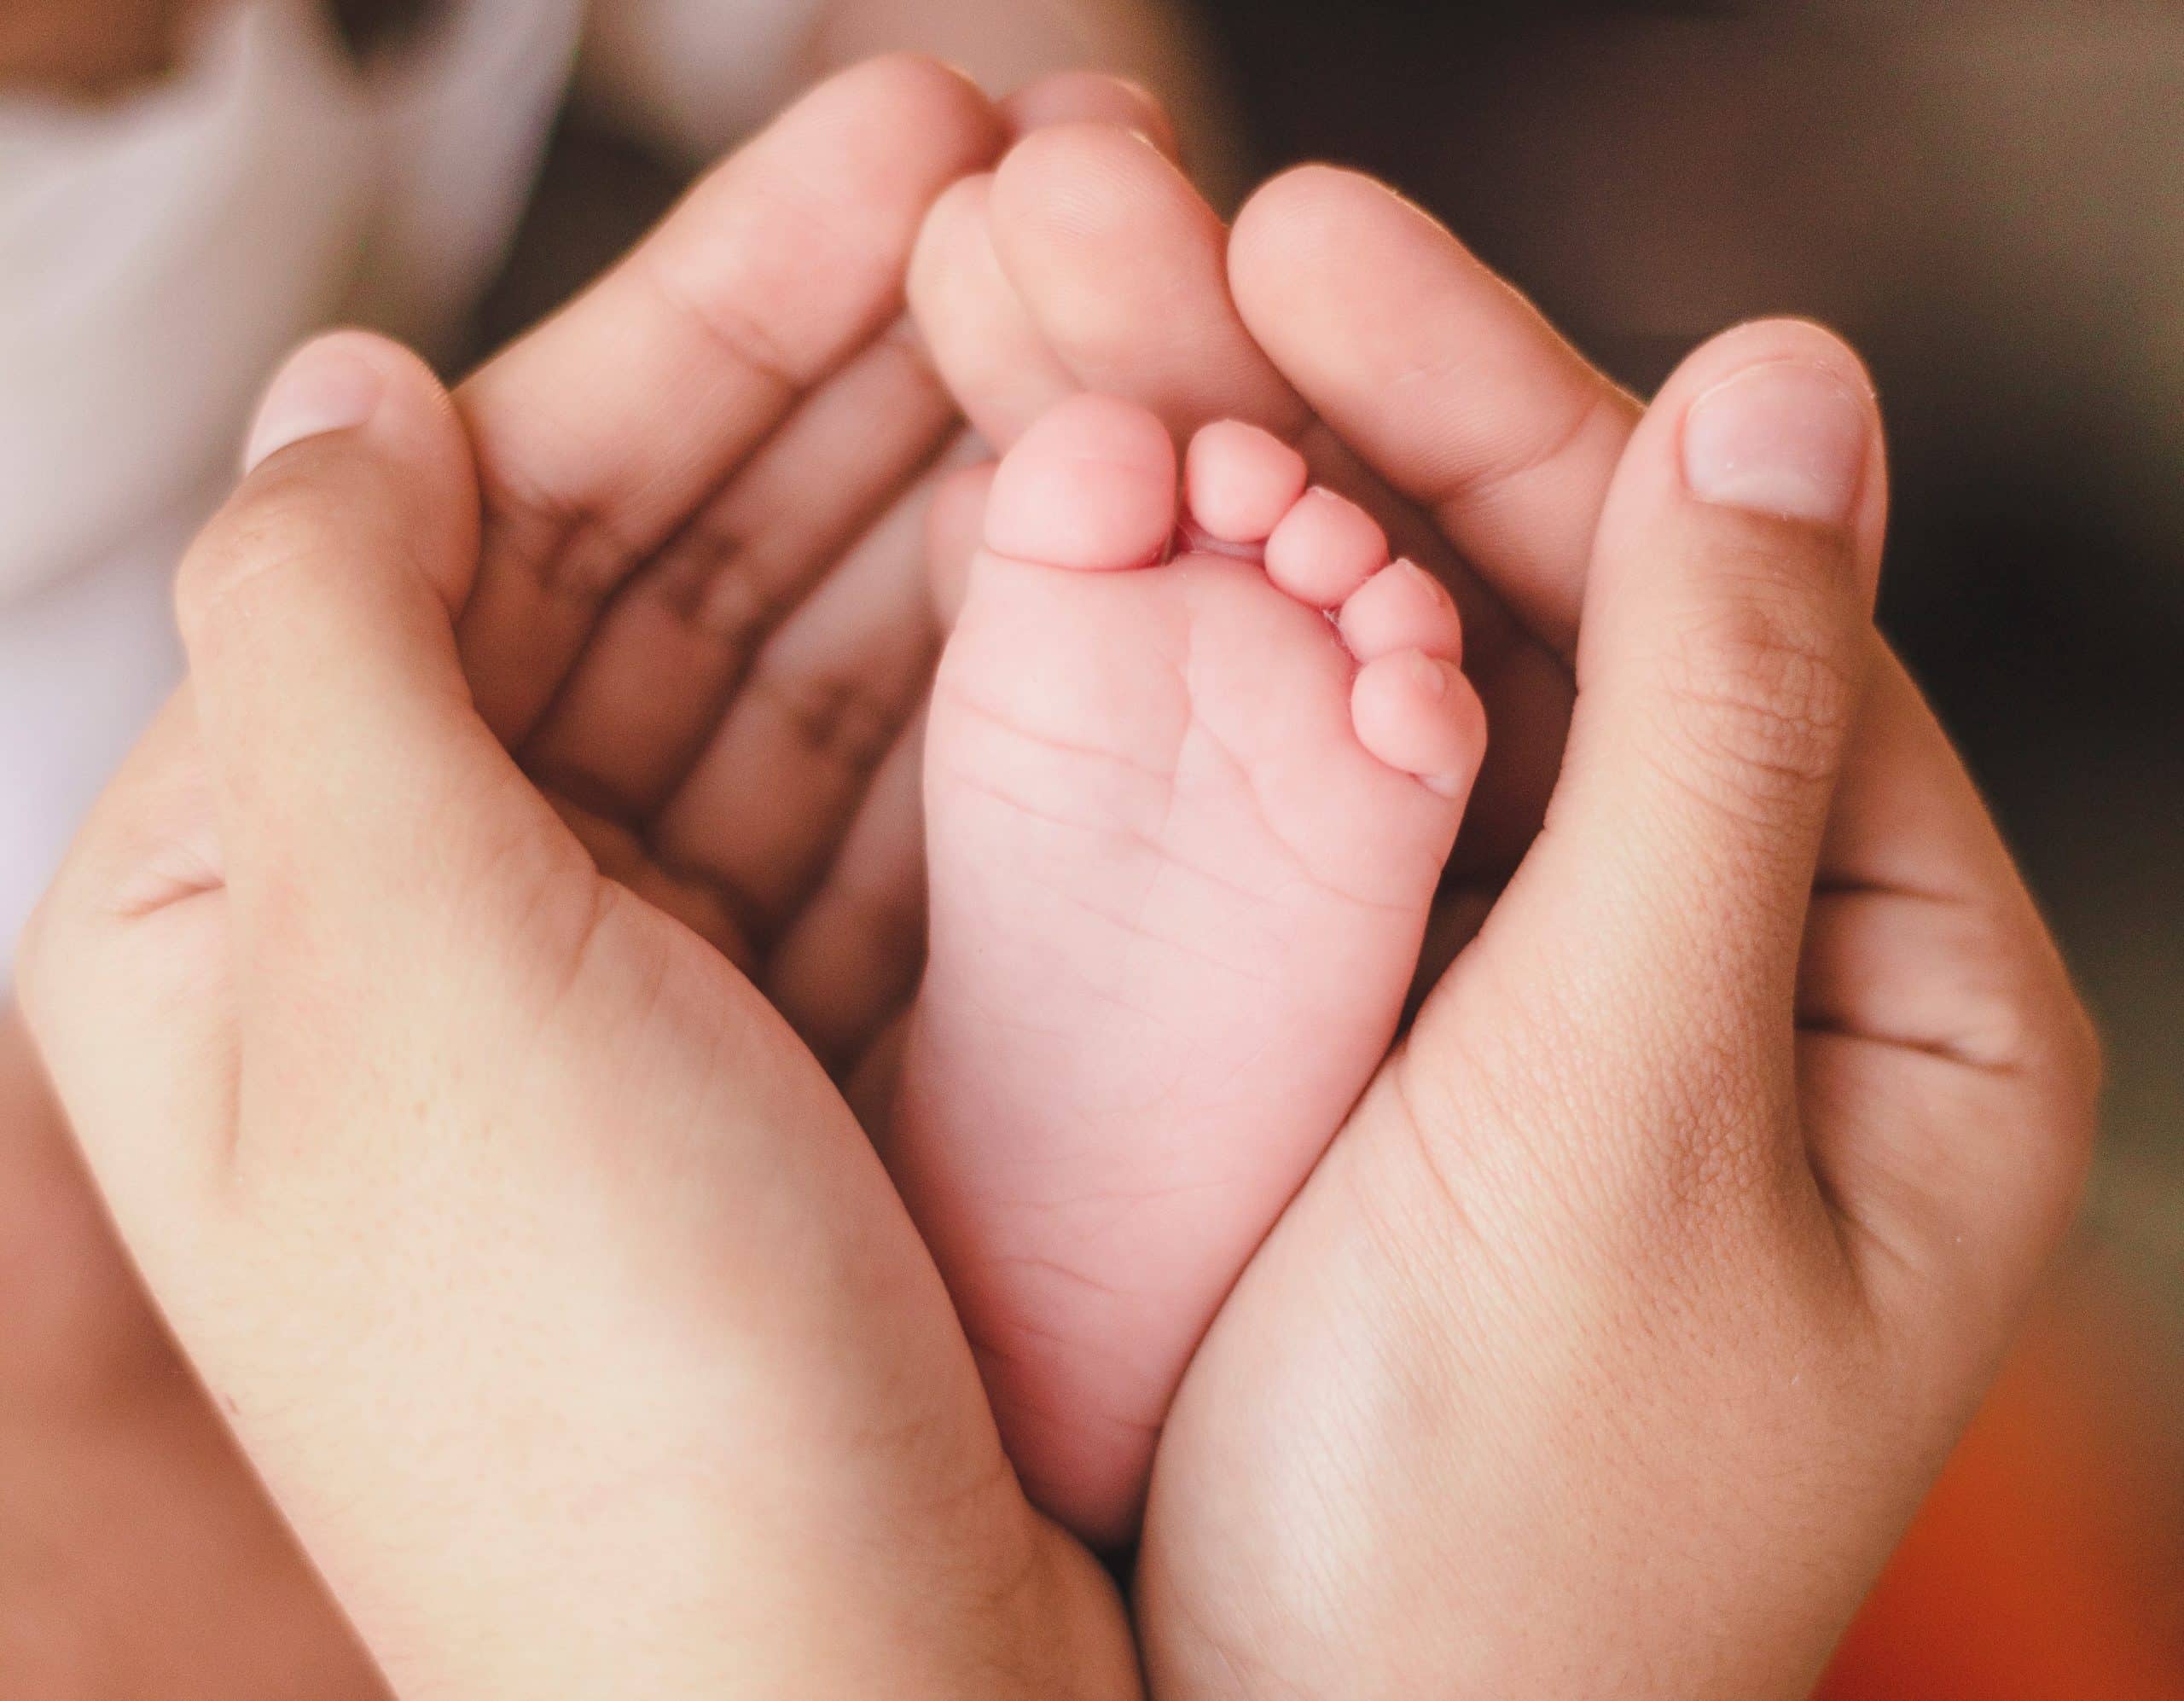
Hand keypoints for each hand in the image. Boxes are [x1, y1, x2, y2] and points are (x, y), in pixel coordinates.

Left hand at [17, 59, 1144, 1697]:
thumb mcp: (396, 972)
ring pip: (812, 669)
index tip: (909, 135)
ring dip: (970, 496)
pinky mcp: (813, 1069)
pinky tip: (1126, 549)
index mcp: (247, 890)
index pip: (488, 499)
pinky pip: (910, 808)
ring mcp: (646, 999)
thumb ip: (333, 636)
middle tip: (1074, 174)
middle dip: (872, 361)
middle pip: (675, 562)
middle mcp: (440, 932)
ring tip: (1138, 331)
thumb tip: (342, 382)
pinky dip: (1014, 679)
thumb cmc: (595, 1396)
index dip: (708, 301)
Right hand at [913, 130, 2097, 1694]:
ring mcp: (1534, 1007)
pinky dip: (1176, 672)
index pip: (1700, 598)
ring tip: (1036, 312)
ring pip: (1387, 687)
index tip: (1294, 234)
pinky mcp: (1373, 1063)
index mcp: (1892, 985)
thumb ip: (1716, 751)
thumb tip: (1801, 381)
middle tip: (1103, 213)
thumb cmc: (1494, 1548)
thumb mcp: (1628, 1123)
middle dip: (1310, 408)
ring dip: (1219, 496)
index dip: (1489, 398)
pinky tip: (1054, 534)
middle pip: (1525, 612)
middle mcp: (1730, 967)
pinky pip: (1296, 819)